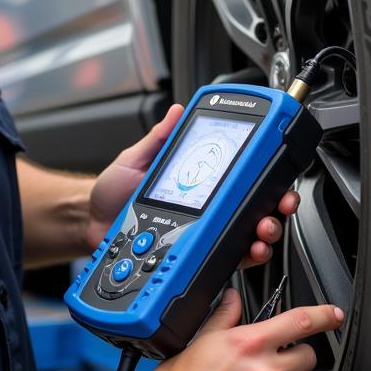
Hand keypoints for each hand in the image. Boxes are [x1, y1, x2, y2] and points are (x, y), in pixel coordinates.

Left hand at [85, 105, 300, 258]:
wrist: (91, 224)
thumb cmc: (112, 193)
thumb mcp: (135, 159)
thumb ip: (159, 138)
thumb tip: (177, 111)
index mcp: (199, 182)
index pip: (239, 176)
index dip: (264, 173)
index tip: (277, 166)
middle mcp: (207, 207)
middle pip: (255, 206)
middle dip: (277, 205)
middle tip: (279, 203)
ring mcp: (203, 232)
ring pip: (249, 235)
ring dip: (266, 232)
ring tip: (262, 229)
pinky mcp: (195, 256)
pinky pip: (227, 259)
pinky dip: (244, 256)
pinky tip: (247, 251)